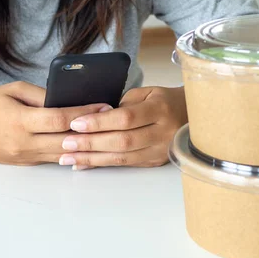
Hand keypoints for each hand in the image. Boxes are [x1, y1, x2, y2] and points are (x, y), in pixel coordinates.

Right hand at [0, 81, 110, 165]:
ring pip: (64, 154)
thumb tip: (67, 99)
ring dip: (86, 145)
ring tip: (106, 131)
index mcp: (19, 122)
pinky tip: (86, 142)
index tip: (104, 105)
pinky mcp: (25, 163)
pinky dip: (70, 151)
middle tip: (115, 120)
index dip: (85, 113)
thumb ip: (40, 95)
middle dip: (93, 131)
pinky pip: (53, 158)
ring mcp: (25, 157)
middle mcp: (24, 143)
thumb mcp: (11, 90)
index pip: (60, 119)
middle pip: (67, 141)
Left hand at [58, 87, 187, 169]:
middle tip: (65, 143)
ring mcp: (160, 150)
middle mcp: (162, 132)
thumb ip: (122, 104)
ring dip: (91, 158)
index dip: (100, 122)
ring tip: (67, 158)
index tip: (76, 123)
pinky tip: (82, 164)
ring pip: (122, 157)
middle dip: (91, 143)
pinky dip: (101, 164)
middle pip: (122, 141)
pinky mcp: (155, 162)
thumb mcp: (147, 93)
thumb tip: (93, 118)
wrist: (193, 116)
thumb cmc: (164, 100)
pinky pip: (125, 165)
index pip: (126, 118)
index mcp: (160, 109)